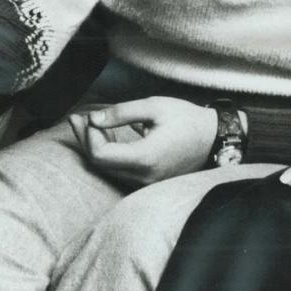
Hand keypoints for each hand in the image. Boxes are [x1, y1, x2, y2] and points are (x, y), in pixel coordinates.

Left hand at [68, 97, 217, 186]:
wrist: (214, 138)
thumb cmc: (186, 120)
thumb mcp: (154, 107)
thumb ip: (121, 113)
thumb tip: (93, 119)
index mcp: (144, 158)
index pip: (100, 155)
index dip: (89, 135)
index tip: (91, 116)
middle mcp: (143, 177)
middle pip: (100, 164)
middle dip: (85, 140)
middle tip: (76, 118)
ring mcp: (146, 183)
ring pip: (108, 169)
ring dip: (95, 147)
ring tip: (86, 123)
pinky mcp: (149, 181)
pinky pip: (120, 171)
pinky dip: (108, 154)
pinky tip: (104, 136)